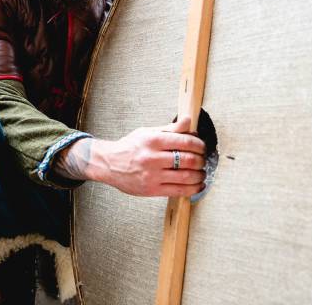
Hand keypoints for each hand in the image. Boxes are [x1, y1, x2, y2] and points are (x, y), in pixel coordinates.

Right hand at [53, 117, 205, 196]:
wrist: (108, 164)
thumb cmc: (130, 147)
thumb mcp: (148, 132)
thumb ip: (170, 128)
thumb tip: (189, 120)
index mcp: (153, 140)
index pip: (185, 142)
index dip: (199, 145)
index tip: (202, 147)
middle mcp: (153, 158)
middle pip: (188, 160)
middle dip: (201, 160)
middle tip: (203, 160)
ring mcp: (152, 175)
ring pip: (186, 177)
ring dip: (200, 175)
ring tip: (202, 173)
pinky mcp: (152, 190)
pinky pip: (178, 191)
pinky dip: (192, 189)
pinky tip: (197, 185)